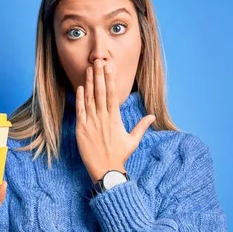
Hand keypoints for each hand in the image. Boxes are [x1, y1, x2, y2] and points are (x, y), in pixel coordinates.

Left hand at [75, 60, 155, 183]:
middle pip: (100, 92)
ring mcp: (91, 123)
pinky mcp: (81, 129)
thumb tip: (153, 116)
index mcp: (115, 118)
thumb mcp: (133, 140)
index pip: (112, 94)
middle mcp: (103, 118)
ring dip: (89, 83)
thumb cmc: (119, 155)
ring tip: (89, 69)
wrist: (105, 170)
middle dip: (99, 76)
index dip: (110, 80)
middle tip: (98, 61)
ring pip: (89, 99)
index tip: (109, 67)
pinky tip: (80, 88)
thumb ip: (141, 126)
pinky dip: (80, 99)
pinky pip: (80, 111)